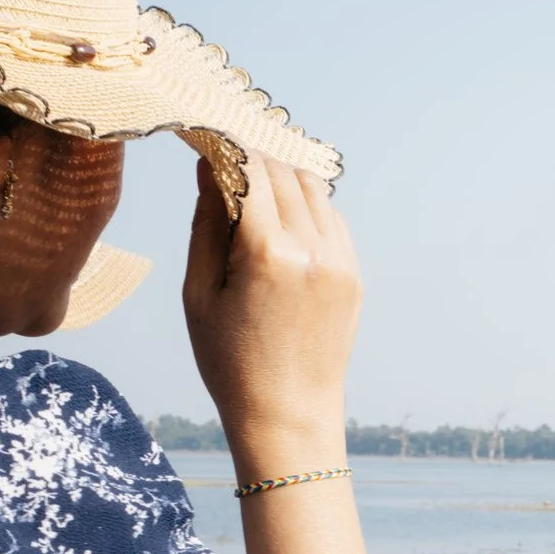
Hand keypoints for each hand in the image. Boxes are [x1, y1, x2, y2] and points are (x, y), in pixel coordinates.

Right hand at [183, 155, 359, 473]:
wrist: (288, 414)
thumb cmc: (229, 361)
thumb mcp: (200, 292)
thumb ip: (207, 223)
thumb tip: (212, 166)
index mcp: (269, 254)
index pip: (249, 169)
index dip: (223, 146)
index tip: (201, 138)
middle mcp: (314, 249)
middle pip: (282, 171)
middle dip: (250, 160)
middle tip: (221, 166)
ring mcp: (341, 261)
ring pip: (312, 188)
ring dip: (280, 180)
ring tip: (249, 197)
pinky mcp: (354, 274)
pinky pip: (331, 218)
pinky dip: (306, 208)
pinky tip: (280, 227)